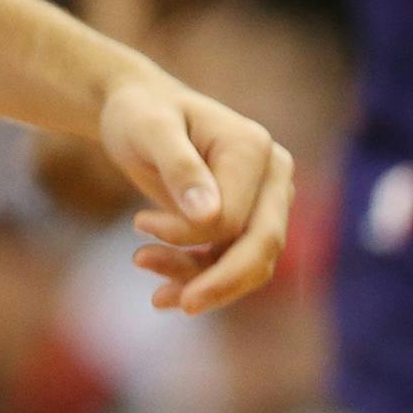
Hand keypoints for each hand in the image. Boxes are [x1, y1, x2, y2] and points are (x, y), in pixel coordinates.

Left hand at [96, 61, 294, 315]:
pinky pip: (236, 262)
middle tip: (164, 302)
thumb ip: (179, 166)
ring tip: (155, 293)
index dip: (187, 235)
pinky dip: (203, 280)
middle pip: (260, 247)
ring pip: (249, 263)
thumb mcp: (149, 130)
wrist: (138, 110)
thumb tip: (210, 216)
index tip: (139, 225)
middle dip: (216, 283)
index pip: (233, 218)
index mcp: (254, 147)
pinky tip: (165, 291)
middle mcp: (273, 174)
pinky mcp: (251, 219)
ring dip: (203, 283)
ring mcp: (267, 199)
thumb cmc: (140, 113)